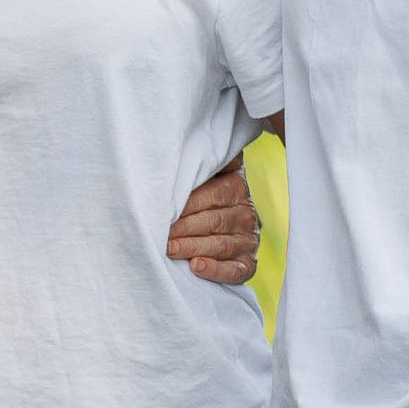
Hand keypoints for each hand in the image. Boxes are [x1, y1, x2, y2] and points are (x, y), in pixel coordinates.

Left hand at [165, 157, 262, 285]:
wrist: (219, 224)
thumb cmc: (201, 195)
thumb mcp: (206, 173)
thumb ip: (204, 160)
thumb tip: (192, 137)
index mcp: (237, 186)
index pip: (212, 194)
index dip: (187, 204)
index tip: (163, 210)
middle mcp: (246, 213)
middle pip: (214, 221)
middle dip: (184, 228)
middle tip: (160, 234)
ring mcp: (249, 240)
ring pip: (221, 245)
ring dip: (193, 248)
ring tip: (169, 250)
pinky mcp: (248, 264)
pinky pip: (235, 270)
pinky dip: (215, 270)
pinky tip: (196, 267)